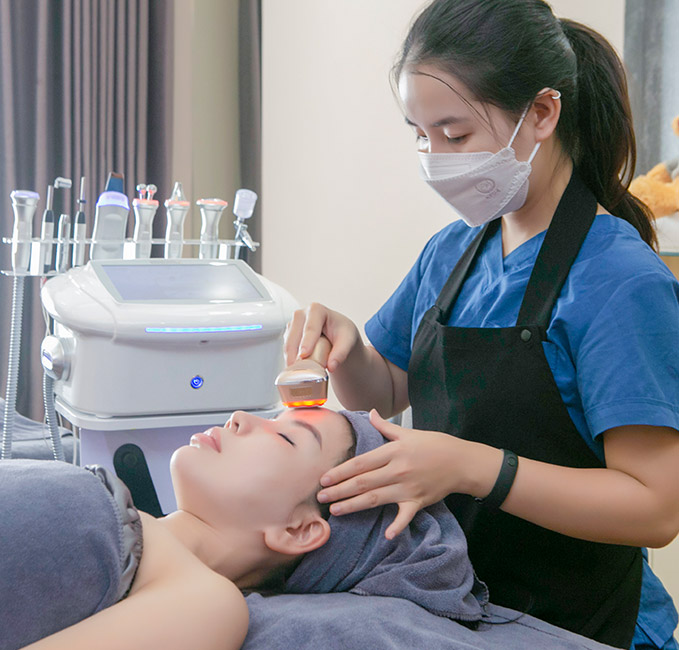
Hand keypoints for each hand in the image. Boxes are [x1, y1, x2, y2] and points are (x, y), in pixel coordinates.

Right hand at [284, 302, 361, 371]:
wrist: (337, 333)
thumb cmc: (342, 332)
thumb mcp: (347, 340)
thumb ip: (341, 352)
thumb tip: (331, 366)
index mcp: (317, 310)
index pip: (311, 327)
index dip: (307, 341)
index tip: (304, 355)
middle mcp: (302, 314)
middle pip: (294, 334)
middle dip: (294, 351)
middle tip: (297, 368)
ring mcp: (293, 324)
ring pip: (288, 342)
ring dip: (290, 357)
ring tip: (295, 371)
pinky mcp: (289, 335)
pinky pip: (286, 348)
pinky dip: (290, 358)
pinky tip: (294, 368)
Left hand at [317, 410, 461, 538]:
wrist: (461, 461)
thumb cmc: (434, 444)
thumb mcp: (408, 433)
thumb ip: (386, 427)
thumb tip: (370, 413)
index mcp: (393, 452)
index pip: (361, 463)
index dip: (341, 471)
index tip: (325, 478)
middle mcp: (397, 470)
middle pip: (363, 482)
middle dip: (340, 490)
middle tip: (321, 496)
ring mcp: (408, 488)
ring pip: (375, 498)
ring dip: (354, 505)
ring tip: (336, 510)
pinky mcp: (418, 502)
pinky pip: (405, 516)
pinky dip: (397, 526)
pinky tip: (386, 535)